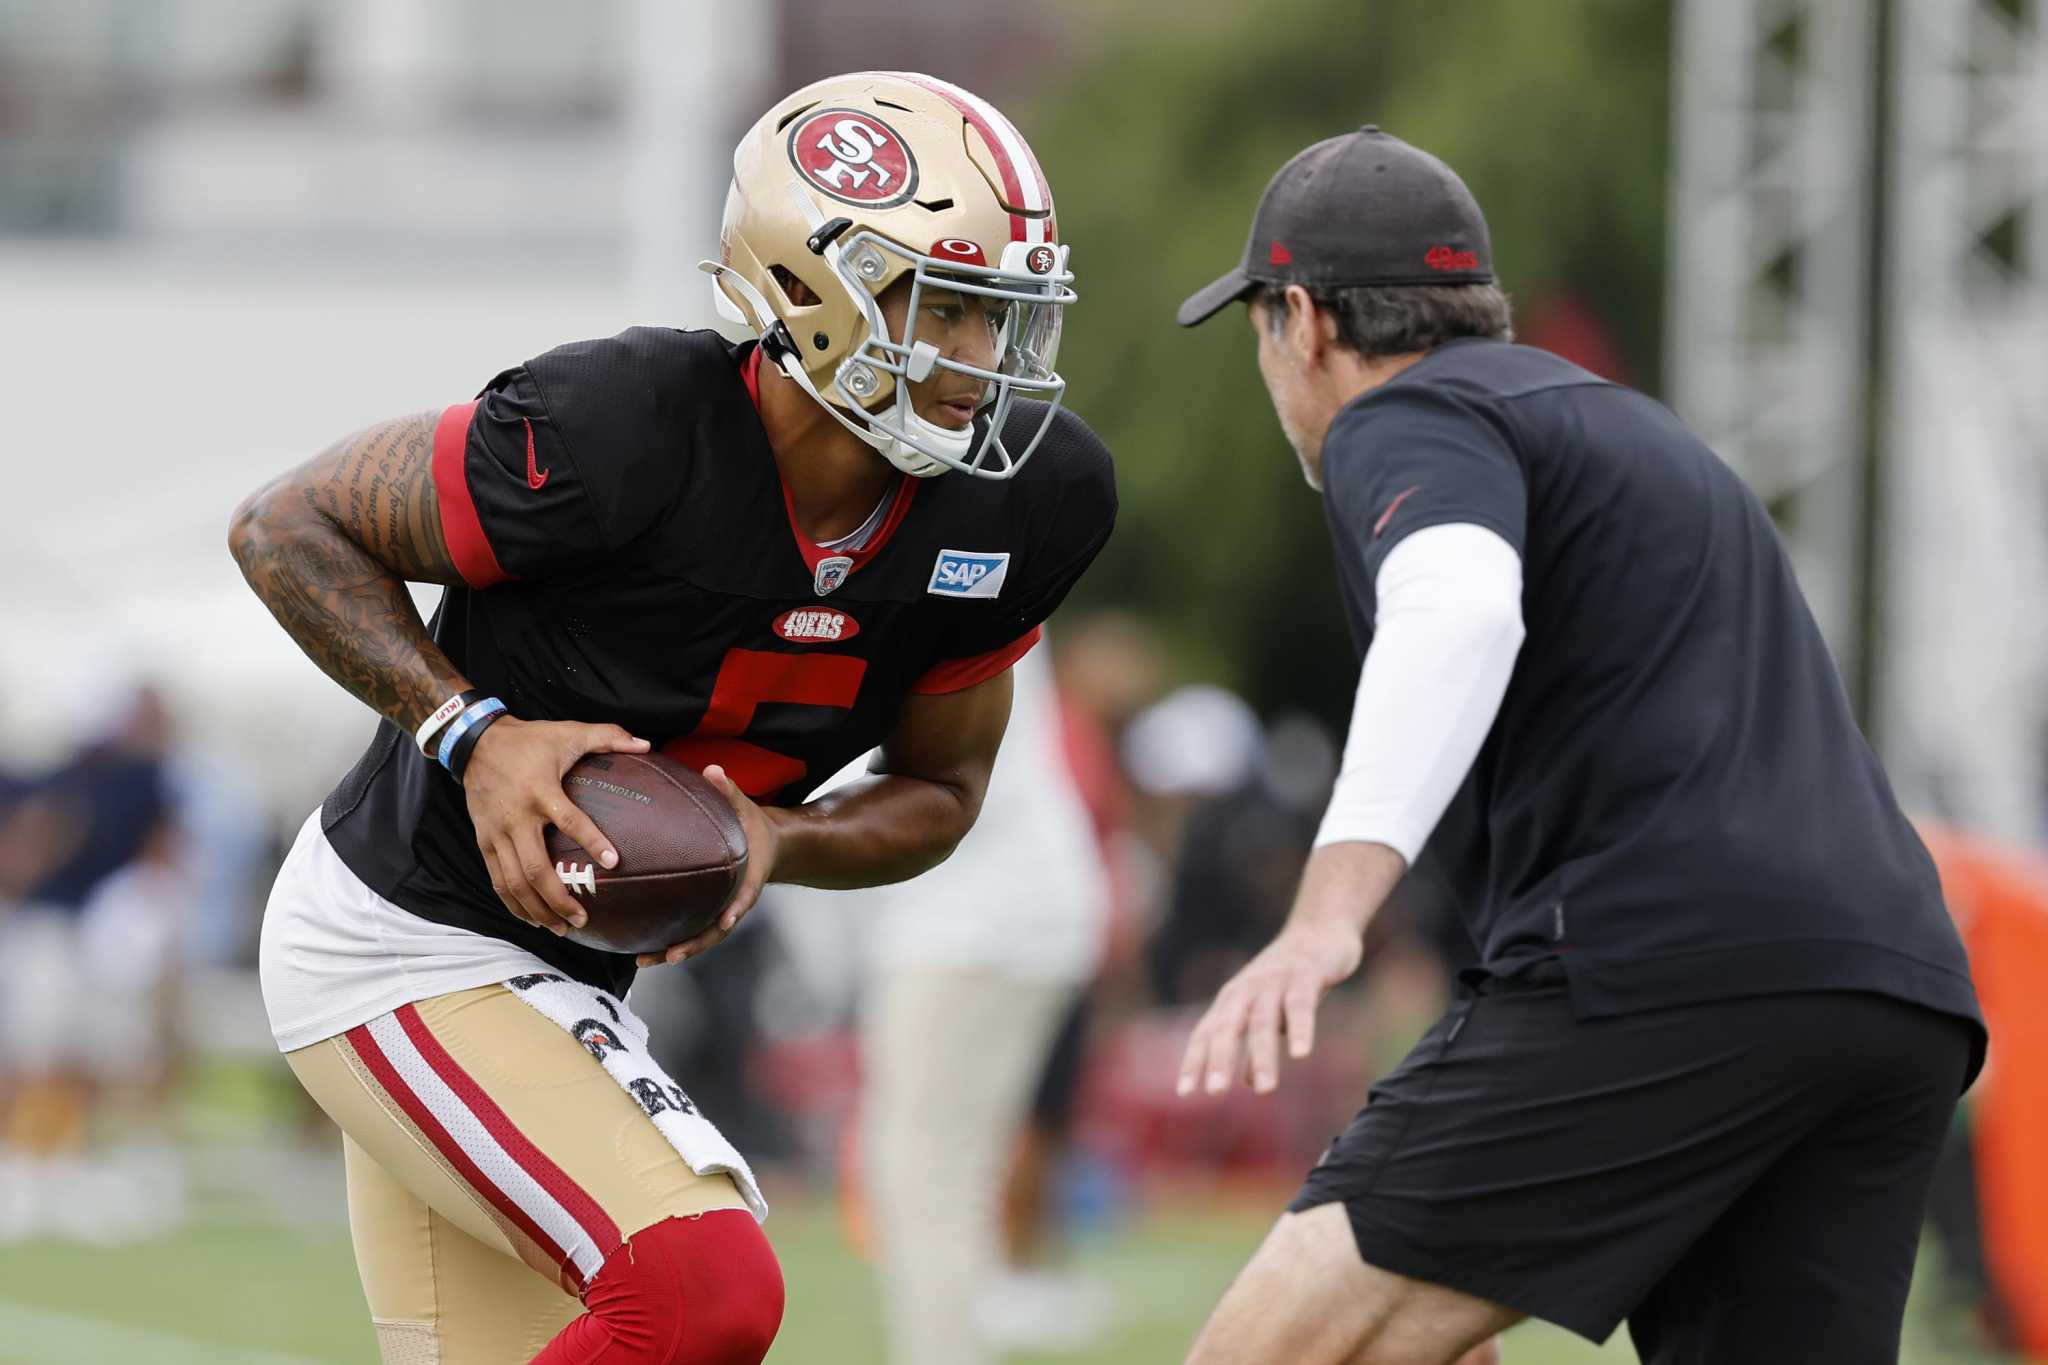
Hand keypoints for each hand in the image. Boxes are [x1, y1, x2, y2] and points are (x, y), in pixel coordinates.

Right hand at [462, 717, 650, 935]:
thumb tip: (646, 745)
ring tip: (561, 928)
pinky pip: (497, 879)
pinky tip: (531, 918)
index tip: (614, 862)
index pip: (569, 820)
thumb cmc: (530, 739)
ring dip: (536, 909)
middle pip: (535, 870)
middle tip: (583, 919)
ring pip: (514, 882)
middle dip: (558, 900)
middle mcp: (516, 817)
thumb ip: (608, 736)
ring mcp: (496, 833)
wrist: (476, 742)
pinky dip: (513, 903)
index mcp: (541, 791)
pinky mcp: (484, 841)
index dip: (592, 841)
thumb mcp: (569, 731)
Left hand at [636, 764, 782, 967]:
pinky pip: (688, 928)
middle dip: (693, 945)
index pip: (744, 897)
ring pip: (699, 938)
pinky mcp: (707, 910)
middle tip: (669, 955)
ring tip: (643, 960)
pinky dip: (667, 940)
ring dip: (672, 951)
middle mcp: (733, 901)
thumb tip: (713, 771)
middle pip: (715, 932)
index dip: (736, 909)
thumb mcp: (746, 807)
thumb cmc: (754, 828)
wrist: (769, 846)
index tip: (727, 920)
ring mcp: (720, 910)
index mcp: (748, 879)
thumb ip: (730, 791)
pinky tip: (639, 945)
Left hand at [1176, 917, 1364, 1097]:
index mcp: (1232, 1001)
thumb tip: (1248, 1085)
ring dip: (1262, 1055)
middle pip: (1227, 1027)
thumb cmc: (1288, 980)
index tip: (1183, 1092)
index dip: (1194, 1061)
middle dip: (1219, 1060)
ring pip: (1263, 1021)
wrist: (1318, 930)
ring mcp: (1275, 982)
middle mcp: (1247, 990)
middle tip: (1214, 1092)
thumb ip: (1255, 1047)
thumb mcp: (1267, 1014)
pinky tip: (1301, 1054)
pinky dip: (1300, 1029)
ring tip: (1265, 1089)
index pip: (1205, 1033)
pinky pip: (1301, 1005)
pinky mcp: (1305, 975)